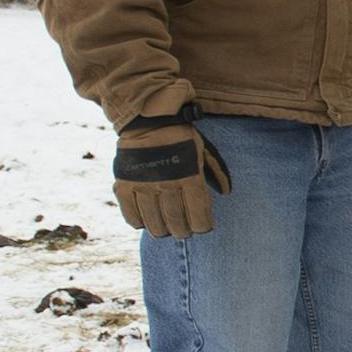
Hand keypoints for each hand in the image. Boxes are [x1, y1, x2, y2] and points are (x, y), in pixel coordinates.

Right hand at [113, 117, 231, 237]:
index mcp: (190, 176)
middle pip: (176, 221)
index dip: (203, 226)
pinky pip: (130, 214)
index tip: (204, 227)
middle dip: (183, 231)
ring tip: (166, 231)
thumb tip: (226, 192)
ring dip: (162, 231)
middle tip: (184, 231)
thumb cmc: (181, 138)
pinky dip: (138, 222)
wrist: (149, 120)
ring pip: (154, 222)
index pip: (198, 213)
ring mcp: (144, 185)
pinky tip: (145, 222)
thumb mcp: (203, 151)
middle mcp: (167, 183)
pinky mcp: (124, 184)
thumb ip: (215, 172)